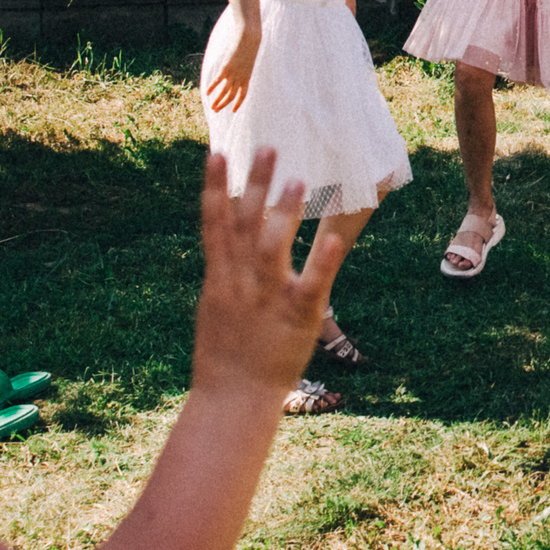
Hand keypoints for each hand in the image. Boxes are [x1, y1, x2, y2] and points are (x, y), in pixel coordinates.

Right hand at [191, 149, 345, 399]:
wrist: (231, 403)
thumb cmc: (225, 355)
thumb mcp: (216, 306)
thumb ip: (225, 273)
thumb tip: (227, 243)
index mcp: (220, 278)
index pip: (214, 223)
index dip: (214, 187)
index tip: (217, 152)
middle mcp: (240, 282)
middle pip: (243, 224)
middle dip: (254, 184)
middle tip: (269, 147)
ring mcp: (267, 299)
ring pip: (272, 249)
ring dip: (283, 214)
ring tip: (298, 181)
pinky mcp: (297, 317)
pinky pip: (311, 285)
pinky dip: (322, 262)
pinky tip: (335, 238)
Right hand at [206, 29, 259, 111]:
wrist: (249, 40)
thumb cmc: (249, 48)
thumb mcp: (247, 61)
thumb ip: (242, 68)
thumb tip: (238, 69)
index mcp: (247, 78)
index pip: (243, 95)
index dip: (238, 104)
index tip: (233, 111)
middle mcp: (240, 78)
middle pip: (232, 96)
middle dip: (224, 104)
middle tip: (216, 110)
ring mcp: (233, 74)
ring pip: (224, 92)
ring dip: (217, 101)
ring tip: (212, 108)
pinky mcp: (226, 68)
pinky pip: (217, 81)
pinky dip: (212, 87)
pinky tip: (207, 93)